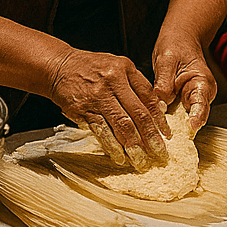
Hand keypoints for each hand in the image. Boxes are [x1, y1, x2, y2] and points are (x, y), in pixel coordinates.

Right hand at [47, 48, 166, 169]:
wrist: (58, 66)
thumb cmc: (92, 67)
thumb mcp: (117, 65)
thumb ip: (136, 84)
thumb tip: (157, 108)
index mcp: (125, 69)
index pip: (148, 98)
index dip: (159, 119)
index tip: (167, 135)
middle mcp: (113, 82)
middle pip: (137, 114)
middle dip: (150, 137)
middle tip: (160, 154)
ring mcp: (97, 97)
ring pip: (121, 125)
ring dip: (133, 146)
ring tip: (141, 161)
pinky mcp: (83, 110)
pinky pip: (101, 131)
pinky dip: (111, 146)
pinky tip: (119, 157)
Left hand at [151, 29, 216, 131]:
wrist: (179, 40)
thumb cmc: (176, 45)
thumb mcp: (167, 59)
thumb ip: (164, 81)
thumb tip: (160, 102)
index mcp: (202, 81)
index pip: (202, 102)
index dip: (197, 116)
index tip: (191, 127)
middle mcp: (199, 94)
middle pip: (194, 117)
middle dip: (182, 129)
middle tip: (168, 137)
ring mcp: (190, 100)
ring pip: (183, 120)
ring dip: (172, 128)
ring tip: (159, 136)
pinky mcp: (180, 103)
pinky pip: (174, 117)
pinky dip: (166, 123)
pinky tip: (154, 129)